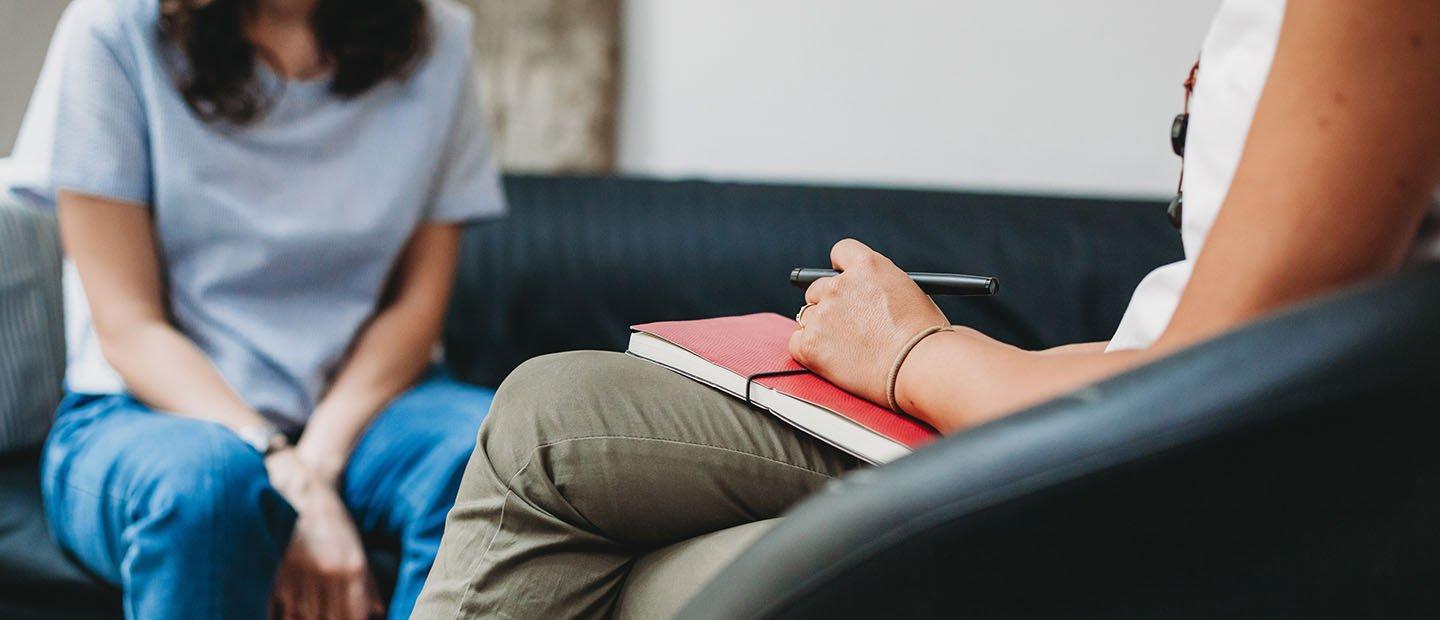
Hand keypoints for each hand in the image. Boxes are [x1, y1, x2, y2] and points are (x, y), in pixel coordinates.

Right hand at [266, 450, 380, 619]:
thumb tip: (379, 611)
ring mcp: (301, 576)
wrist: (301, 496)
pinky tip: (295, 615)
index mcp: (352, 569)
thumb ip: (369, 583)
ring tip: (314, 617)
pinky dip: (290, 616)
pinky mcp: (277, 576)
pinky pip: (283, 609)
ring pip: (306, 617)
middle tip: (332, 619)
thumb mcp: (357, 549)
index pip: (355, 615)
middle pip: (330, 619)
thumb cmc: (333, 522)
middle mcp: (328, 575)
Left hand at [788, 239, 949, 406]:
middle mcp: (840, 285)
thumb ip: (882, 288)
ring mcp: (823, 314)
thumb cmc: (926, 336)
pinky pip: (798, 342)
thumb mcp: (910, 293)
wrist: (920, 366)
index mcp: (868, 266)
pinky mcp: (811, 343)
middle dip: (830, 304)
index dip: (840, 268)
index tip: (842, 278)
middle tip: (848, 325)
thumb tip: (873, 297)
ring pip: (807, 316)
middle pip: (818, 288)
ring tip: (848, 348)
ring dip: (821, 329)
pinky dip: (811, 351)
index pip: (841, 252)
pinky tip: (833, 359)